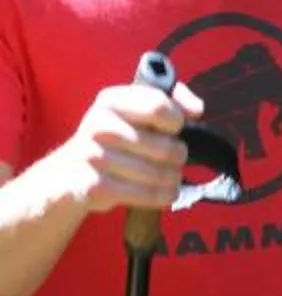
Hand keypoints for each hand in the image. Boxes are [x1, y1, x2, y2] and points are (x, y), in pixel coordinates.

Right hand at [49, 77, 204, 215]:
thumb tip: (196, 109)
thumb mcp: (136, 108)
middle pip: (166, 147)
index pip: (158, 106)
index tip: (175, 128)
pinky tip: (164, 191)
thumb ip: (172, 100)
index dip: (176, 121)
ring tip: (169, 175)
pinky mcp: (95, 186)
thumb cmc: (116, 138)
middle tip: (174, 157)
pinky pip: (147, 194)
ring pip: (160, 173)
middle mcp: (99, 125)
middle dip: (178, 155)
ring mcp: (94, 157)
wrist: (70, 173)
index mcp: (111, 100)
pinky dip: (163, 195)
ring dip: (173, 177)